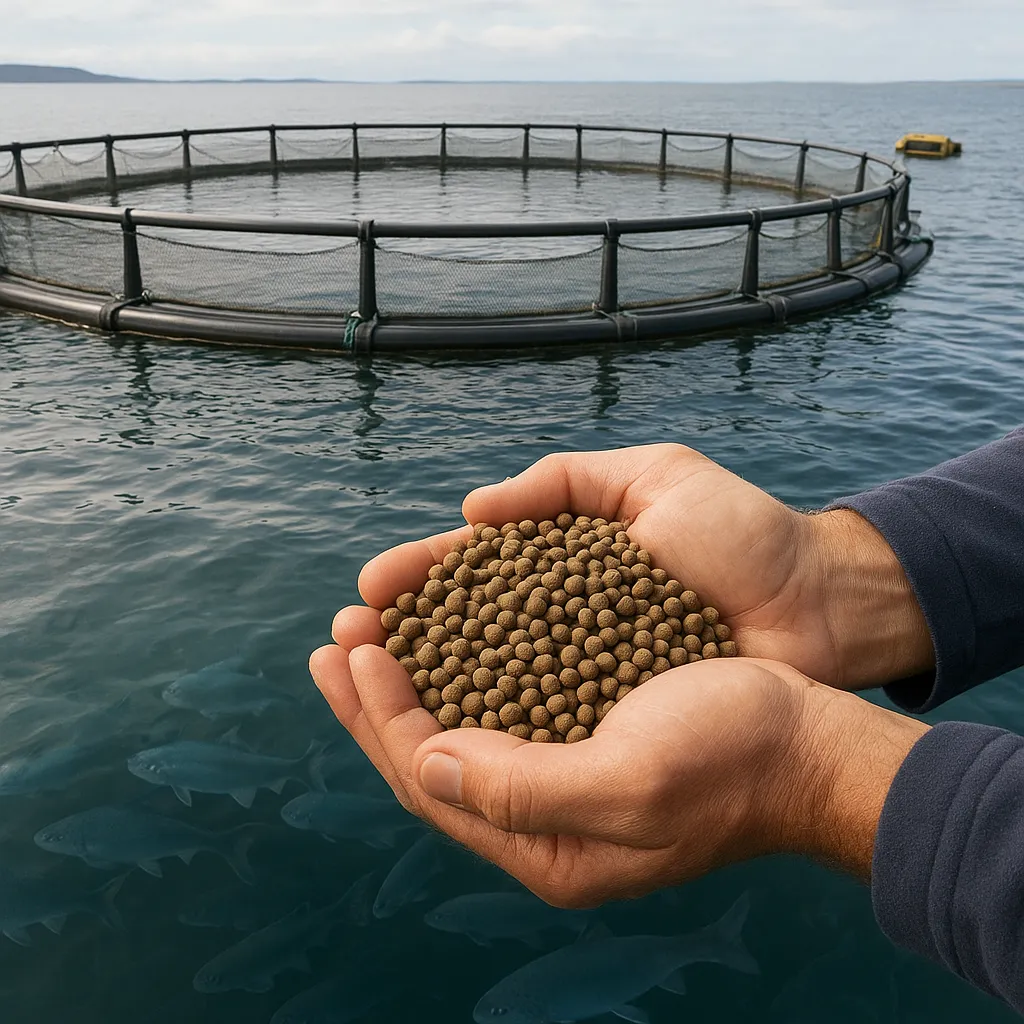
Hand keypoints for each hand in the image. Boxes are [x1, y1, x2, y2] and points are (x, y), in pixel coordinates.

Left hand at [309, 646, 927, 904]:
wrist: (807, 743)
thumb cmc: (732, 759)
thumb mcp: (631, 781)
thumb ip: (523, 789)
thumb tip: (427, 761)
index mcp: (546, 847)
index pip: (432, 781)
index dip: (383, 715)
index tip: (355, 646)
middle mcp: (543, 822)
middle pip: (431, 761)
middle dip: (375, 701)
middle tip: (336, 637)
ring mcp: (562, 782)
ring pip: (459, 733)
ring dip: (410, 683)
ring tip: (369, 634)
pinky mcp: (582, 741)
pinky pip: (499, 710)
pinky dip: (460, 673)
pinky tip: (445, 638)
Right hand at [333, 444, 931, 691]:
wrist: (821, 601)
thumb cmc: (744, 534)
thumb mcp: (653, 478)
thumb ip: (563, 482)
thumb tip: (472, 509)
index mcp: (564, 568)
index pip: (472, 576)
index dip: (418, 580)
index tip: (369, 589)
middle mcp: (562, 628)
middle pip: (462, 637)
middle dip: (400, 639)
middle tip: (343, 640)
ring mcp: (585, 680)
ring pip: (484, 690)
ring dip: (420, 689)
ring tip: (363, 681)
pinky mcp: (612, 724)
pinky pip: (536, 732)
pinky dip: (485, 732)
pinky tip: (434, 733)